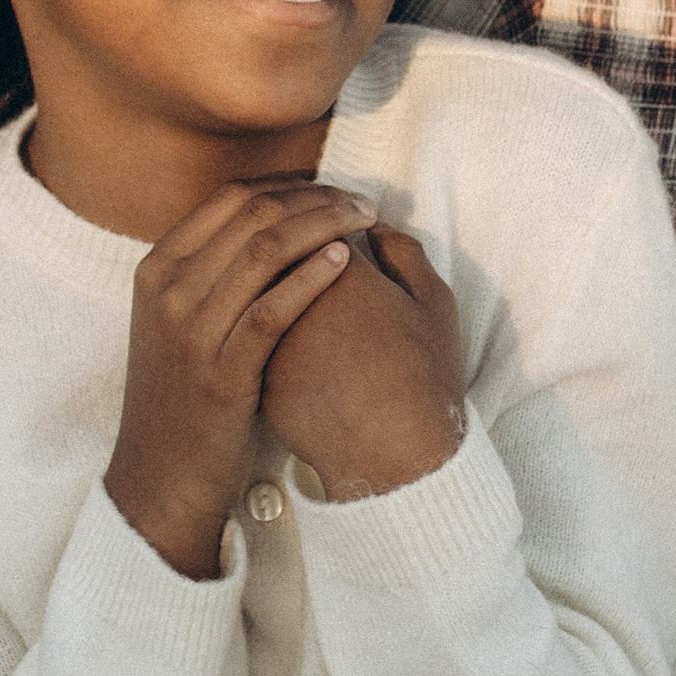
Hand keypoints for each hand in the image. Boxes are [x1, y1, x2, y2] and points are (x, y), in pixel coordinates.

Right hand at [106, 178, 375, 574]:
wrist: (162, 475)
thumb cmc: (185, 395)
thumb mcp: (178, 323)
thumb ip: (209, 273)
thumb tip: (270, 224)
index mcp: (157, 269)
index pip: (230, 197)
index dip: (289, 185)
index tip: (332, 189)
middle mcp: (168, 291)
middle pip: (252, 214)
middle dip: (317, 199)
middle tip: (363, 202)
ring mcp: (190, 332)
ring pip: (264, 250)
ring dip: (324, 225)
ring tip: (366, 222)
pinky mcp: (220, 374)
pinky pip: (272, 309)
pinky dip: (312, 277)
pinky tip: (346, 262)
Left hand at [260, 223, 464, 502]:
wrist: (390, 460)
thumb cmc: (423, 380)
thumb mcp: (433, 303)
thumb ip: (402, 251)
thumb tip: (369, 225)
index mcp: (335, 268)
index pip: (316, 215)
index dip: (331, 215)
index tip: (349, 225)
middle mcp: (286, 294)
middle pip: (271, 241)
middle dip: (291, 235)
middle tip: (321, 250)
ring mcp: (258, 332)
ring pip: (249, 282)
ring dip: (270, 274)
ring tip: (307, 289)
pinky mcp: (245, 367)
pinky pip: (241, 325)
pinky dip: (257, 314)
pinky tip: (287, 324)